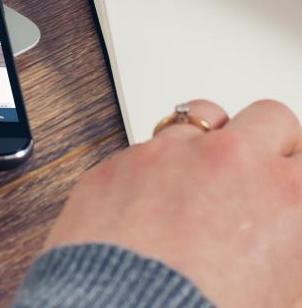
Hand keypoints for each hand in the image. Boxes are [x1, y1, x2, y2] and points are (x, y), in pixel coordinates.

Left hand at [45, 99, 301, 307]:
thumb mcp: (284, 295)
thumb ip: (288, 248)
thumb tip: (280, 236)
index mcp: (286, 195)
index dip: (295, 175)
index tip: (288, 186)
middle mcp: (231, 159)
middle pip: (269, 118)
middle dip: (269, 144)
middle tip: (260, 174)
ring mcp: (171, 152)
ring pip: (205, 116)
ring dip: (212, 141)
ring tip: (206, 175)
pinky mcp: (121, 159)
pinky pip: (149, 145)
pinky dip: (157, 165)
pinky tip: (153, 199)